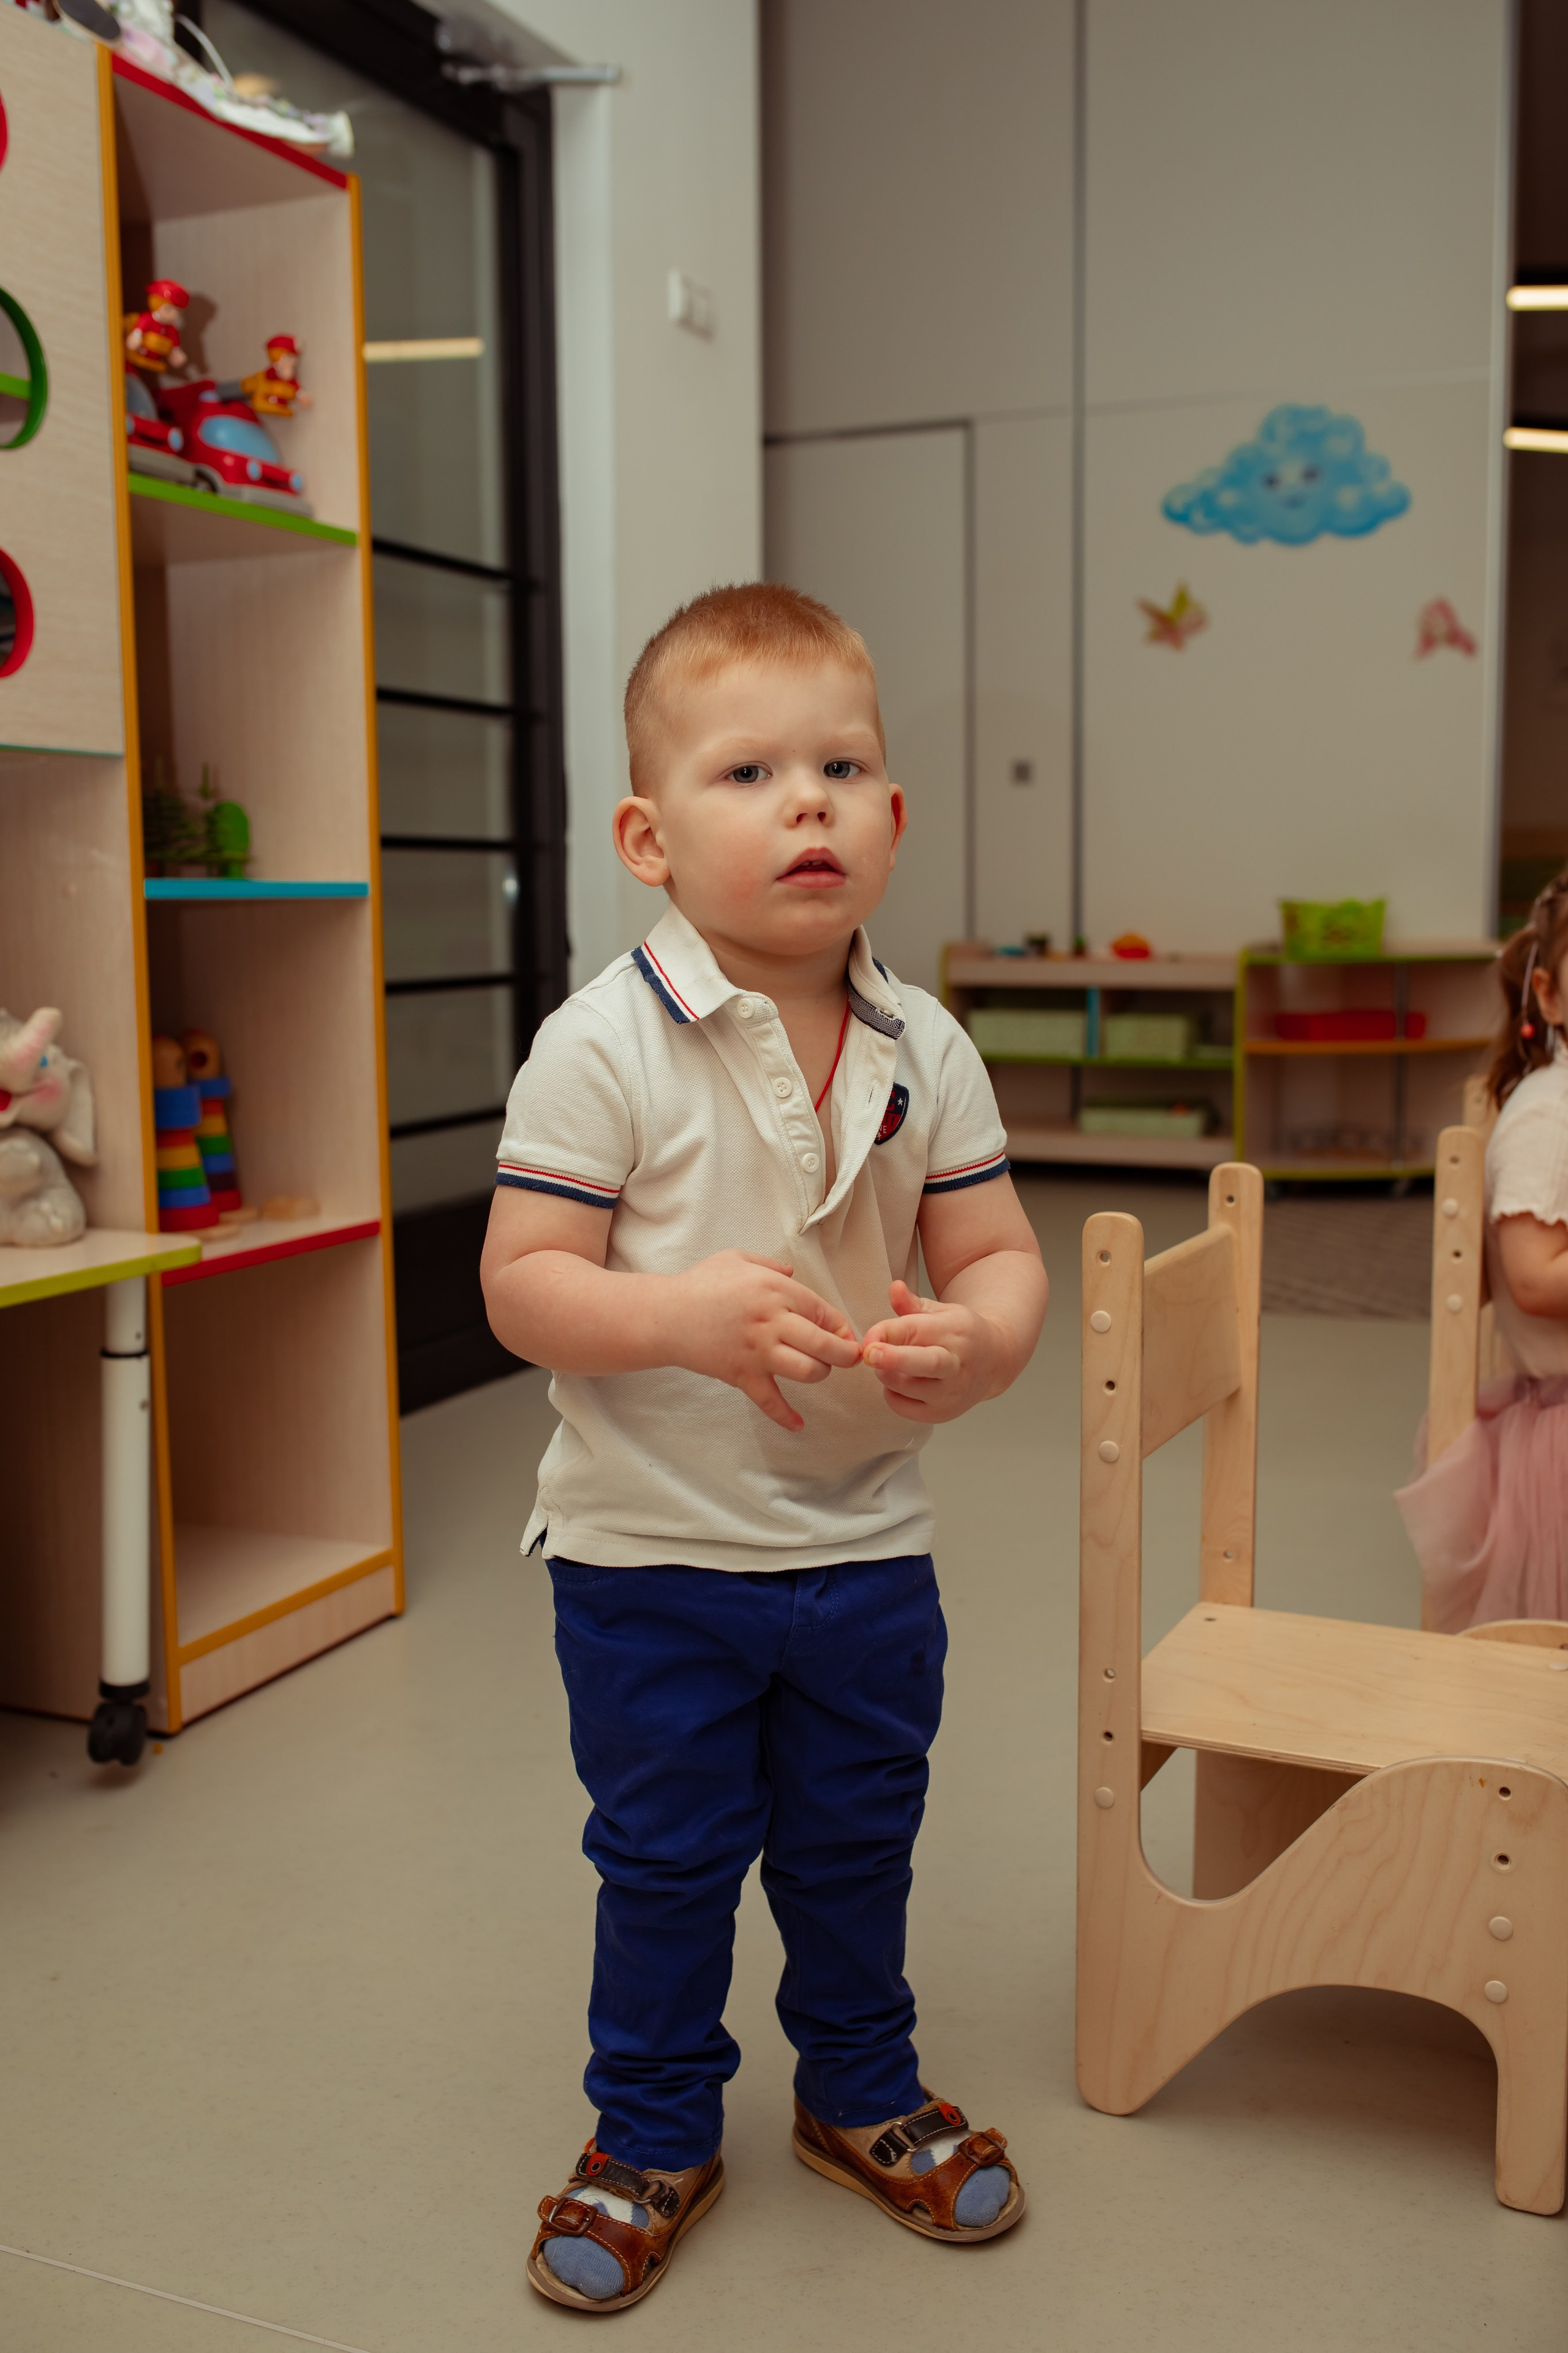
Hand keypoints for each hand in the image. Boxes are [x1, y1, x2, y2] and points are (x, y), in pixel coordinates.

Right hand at [663, 1249, 861, 1431]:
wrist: (665, 1316)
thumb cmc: (700, 1283)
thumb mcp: (736, 1259)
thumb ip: (770, 1264)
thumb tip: (793, 1274)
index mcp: (775, 1291)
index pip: (824, 1312)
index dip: (841, 1326)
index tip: (844, 1333)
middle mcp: (772, 1322)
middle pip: (825, 1344)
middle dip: (846, 1355)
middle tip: (851, 1358)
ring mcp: (758, 1351)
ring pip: (808, 1371)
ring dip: (820, 1374)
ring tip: (817, 1370)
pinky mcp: (742, 1375)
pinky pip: (770, 1402)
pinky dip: (786, 1417)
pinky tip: (798, 1425)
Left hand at [860, 1278, 1008, 1422]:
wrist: (995, 1361)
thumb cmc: (960, 1334)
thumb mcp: (941, 1312)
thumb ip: (911, 1304)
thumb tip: (894, 1287)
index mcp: (955, 1331)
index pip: (917, 1330)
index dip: (888, 1332)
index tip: (867, 1338)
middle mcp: (958, 1363)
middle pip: (926, 1363)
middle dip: (894, 1358)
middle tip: (869, 1354)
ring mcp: (952, 1392)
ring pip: (910, 1387)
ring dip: (886, 1375)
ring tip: (885, 1364)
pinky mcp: (943, 1413)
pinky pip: (905, 1408)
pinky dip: (892, 1395)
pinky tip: (898, 1382)